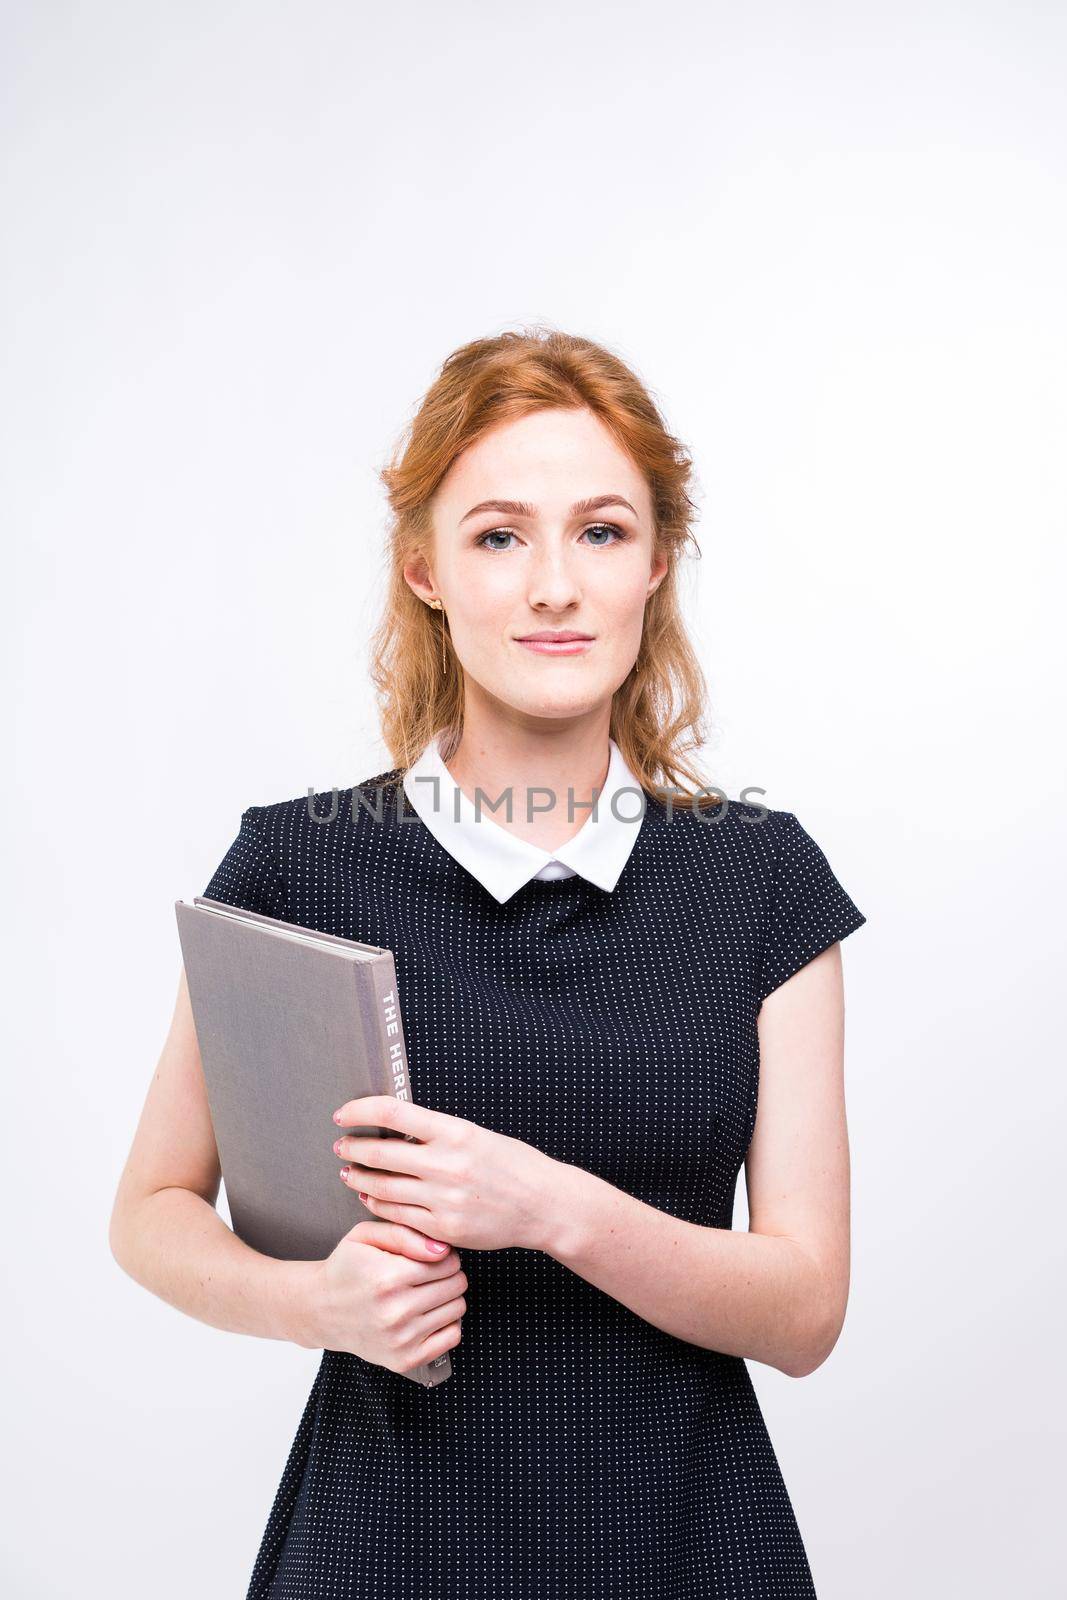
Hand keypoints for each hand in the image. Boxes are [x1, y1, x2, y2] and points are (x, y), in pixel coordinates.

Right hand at [308, 1217, 467, 1374]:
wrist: (320, 1310)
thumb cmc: (345, 1268)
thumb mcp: (365, 1236)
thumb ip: (405, 1234)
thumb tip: (442, 1250)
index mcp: (387, 1277)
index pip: (448, 1262)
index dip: (444, 1256)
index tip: (430, 1257)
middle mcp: (395, 1311)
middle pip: (456, 1285)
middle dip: (449, 1275)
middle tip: (429, 1274)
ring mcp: (401, 1340)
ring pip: (457, 1309)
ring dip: (448, 1298)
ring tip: (426, 1293)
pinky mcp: (404, 1360)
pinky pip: (451, 1338)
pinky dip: (447, 1324)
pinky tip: (428, 1315)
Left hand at [332, 1096, 561, 1251]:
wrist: (544, 1205)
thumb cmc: (513, 1165)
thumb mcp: (476, 1135)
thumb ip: (436, 1132)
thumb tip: (394, 1127)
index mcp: (454, 1132)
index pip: (391, 1112)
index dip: (360, 1111)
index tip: (344, 1114)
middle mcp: (446, 1164)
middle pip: (379, 1153)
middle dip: (351, 1148)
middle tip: (341, 1145)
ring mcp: (443, 1199)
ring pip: (382, 1188)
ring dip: (358, 1178)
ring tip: (349, 1172)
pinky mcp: (443, 1228)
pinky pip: (397, 1216)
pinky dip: (377, 1204)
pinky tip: (371, 1197)